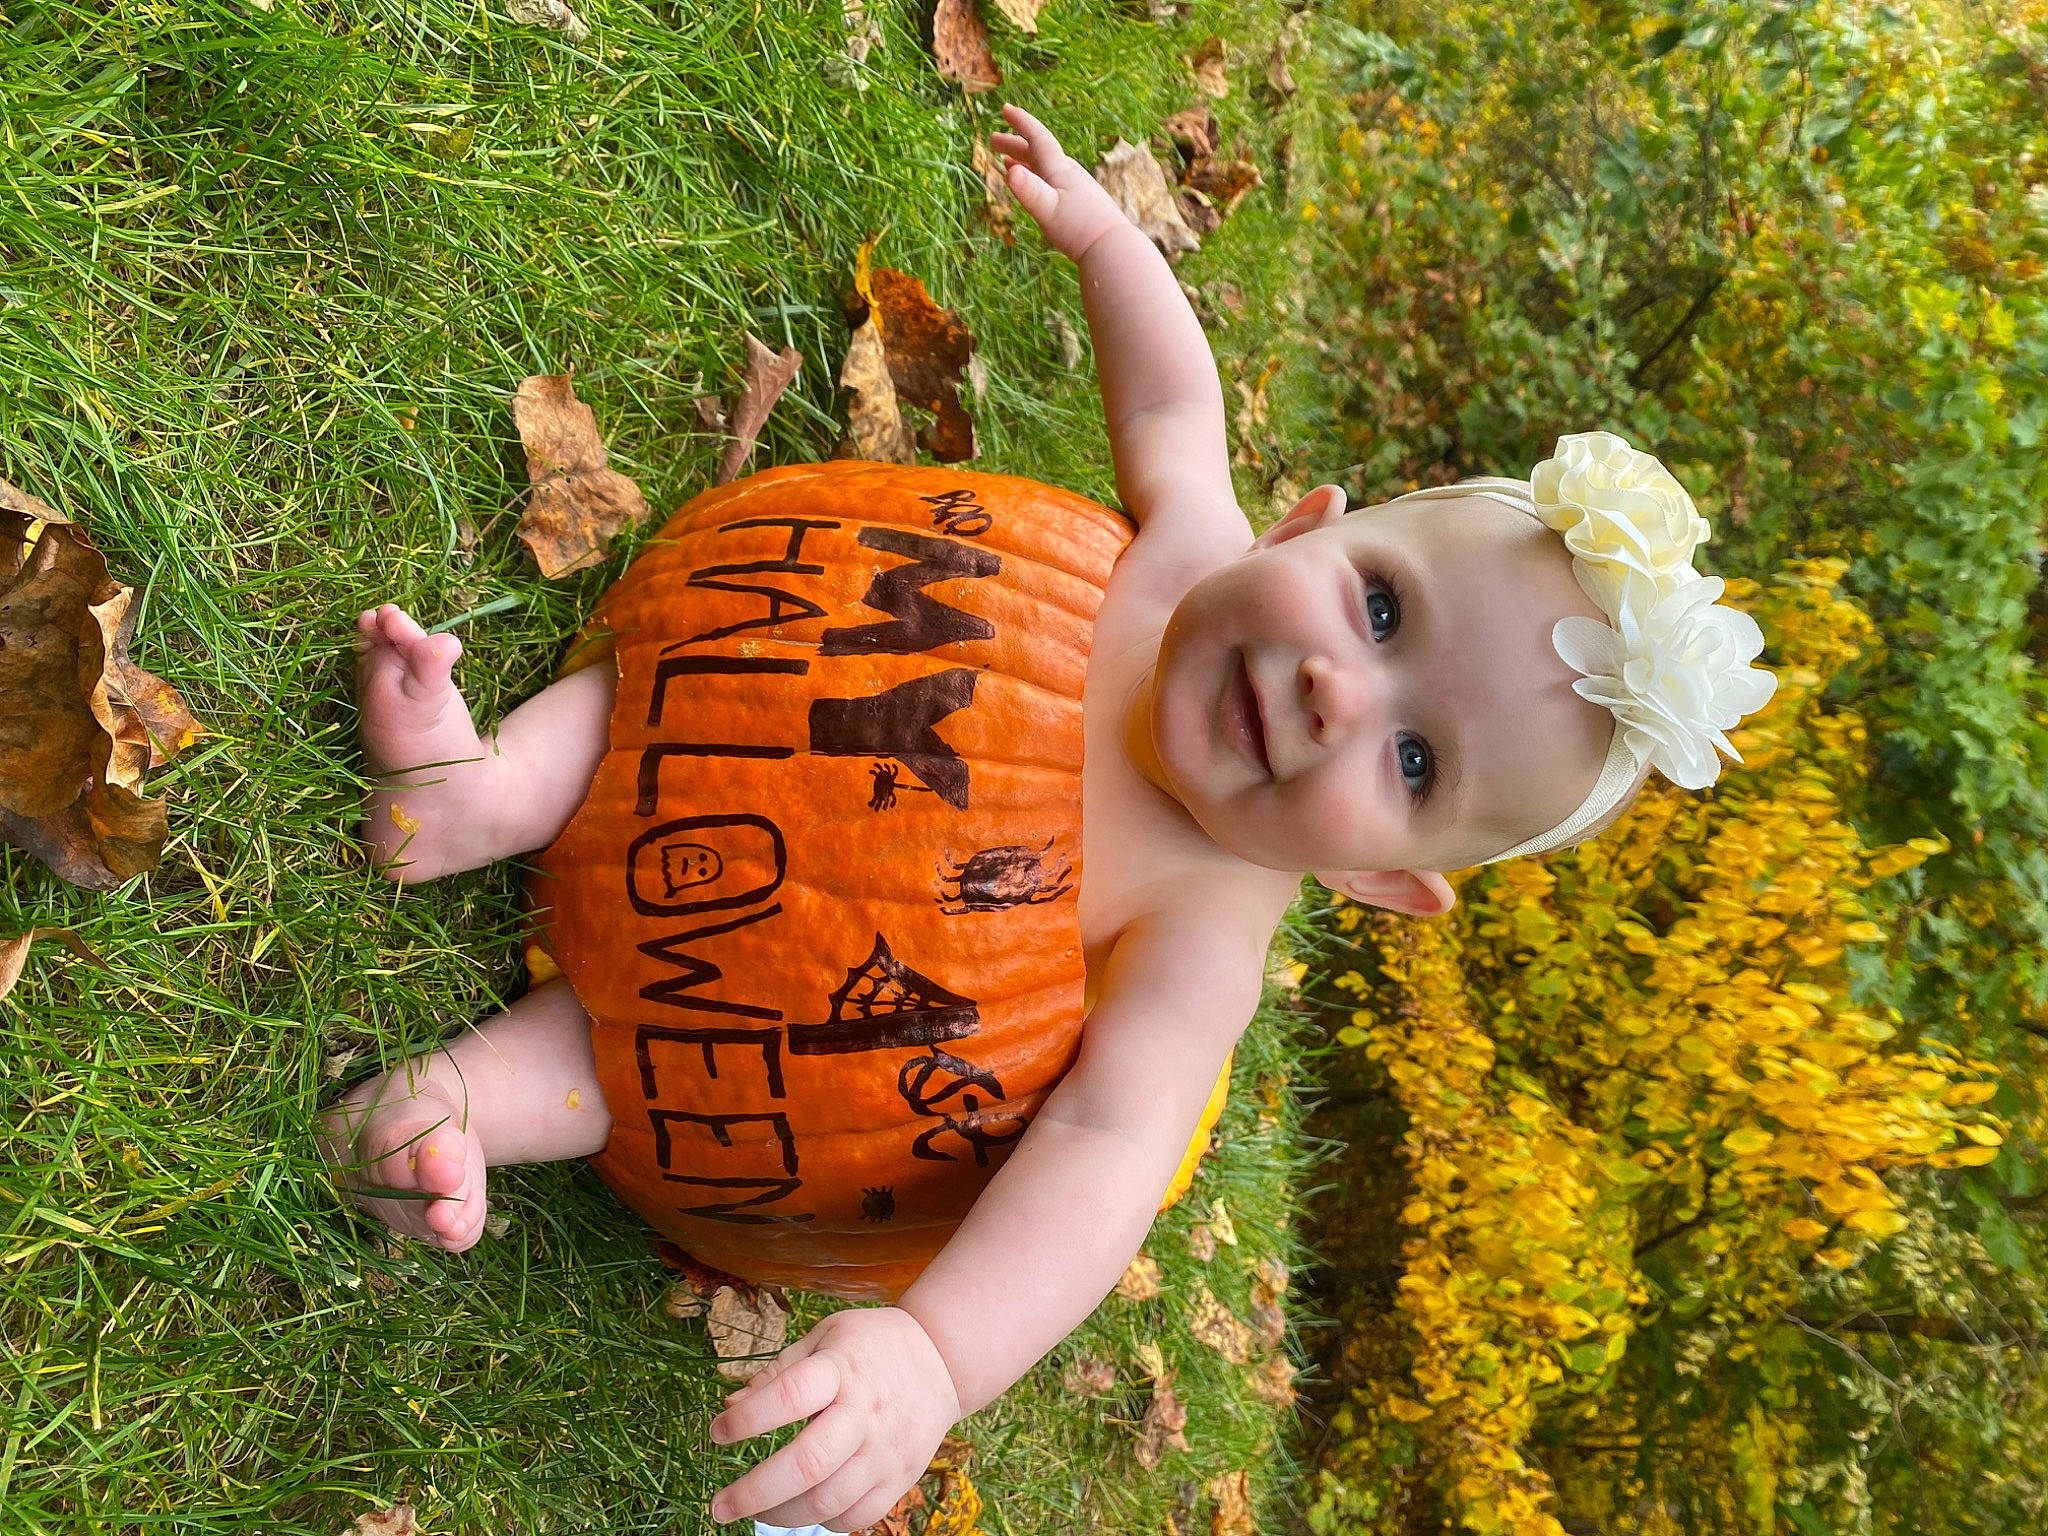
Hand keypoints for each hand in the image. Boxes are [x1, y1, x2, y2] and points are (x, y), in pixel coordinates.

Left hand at [708, 1306, 963, 1530]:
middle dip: (755, 1491)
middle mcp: (864, 1414)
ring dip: (782, 1515)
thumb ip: (779, 1371)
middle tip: (720, 1505)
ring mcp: (884, 1451)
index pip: (789, 1394)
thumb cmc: (871, 1345)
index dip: (748, 1418)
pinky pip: (856, 1517)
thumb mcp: (826, 1337)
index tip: (716, 1432)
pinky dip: (823, 1522)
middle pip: (808, 1464)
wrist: (942, 1359)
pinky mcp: (900, 1477)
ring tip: (756, 1511)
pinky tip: (804, 1509)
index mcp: (841, 1370)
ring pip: (828, 1501)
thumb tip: (731, 1406)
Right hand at [990, 104, 1129, 261]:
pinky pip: (1053, 182)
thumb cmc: (1080, 229)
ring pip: (1045, 167)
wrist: (1113, 248)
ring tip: (1007, 161)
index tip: (1005, 108)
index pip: (1038, 138)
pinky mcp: (1081, 201)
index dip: (1021, 122)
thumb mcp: (1048, 210)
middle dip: (1015, 144)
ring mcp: (1076, 186)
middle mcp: (1069, 173)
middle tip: (992, 139)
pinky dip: (1038, 178)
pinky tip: (1037, 187)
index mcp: (1060, 169)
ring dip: (1025, 161)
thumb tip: (1010, 170)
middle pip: (1038, 152)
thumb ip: (1029, 191)